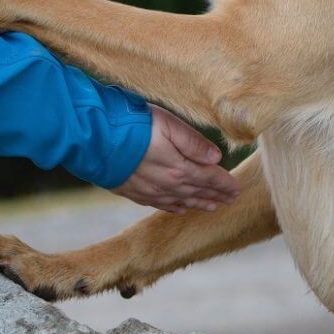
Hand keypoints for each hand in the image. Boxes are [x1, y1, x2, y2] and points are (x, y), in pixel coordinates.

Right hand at [111, 105, 240, 213]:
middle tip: (231, 200)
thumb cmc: (134, 126)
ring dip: (198, 203)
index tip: (237, 189)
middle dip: (216, 195)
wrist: (96, 141)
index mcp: (180, 168)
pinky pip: (160, 204)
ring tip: (212, 207)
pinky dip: (174, 207)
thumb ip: (194, 143)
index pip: (209, 178)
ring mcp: (150, 190)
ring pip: (181, 201)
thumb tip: (217, 159)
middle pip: (198, 192)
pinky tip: (180, 208)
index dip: (225, 184)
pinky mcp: (134, 192)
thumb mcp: (169, 125)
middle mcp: (168, 184)